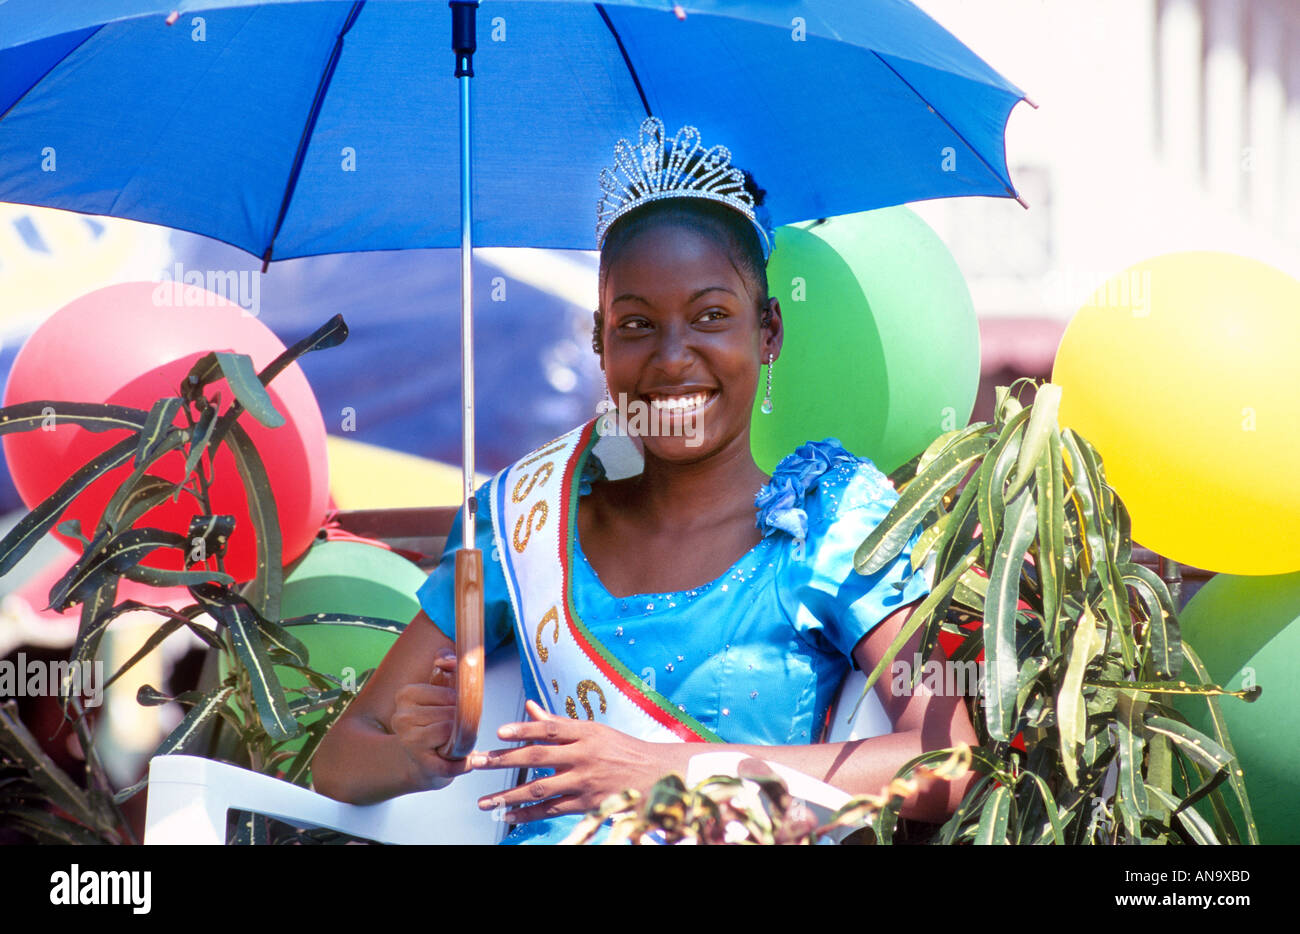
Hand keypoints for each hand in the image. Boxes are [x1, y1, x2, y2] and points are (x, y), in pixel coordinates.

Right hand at [390, 648, 471, 789]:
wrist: (423, 759)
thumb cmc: (436, 721)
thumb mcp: (442, 690)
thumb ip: (447, 666)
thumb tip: (444, 658)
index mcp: (406, 694)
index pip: (450, 695)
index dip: (461, 703)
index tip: (456, 711)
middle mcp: (402, 717)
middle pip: (451, 714)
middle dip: (462, 722)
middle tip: (458, 729)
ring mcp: (408, 741)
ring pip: (451, 734)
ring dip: (464, 740)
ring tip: (457, 741)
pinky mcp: (421, 764)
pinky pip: (450, 763)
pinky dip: (464, 763)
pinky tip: (466, 760)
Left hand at [467, 700, 689, 823]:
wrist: (656, 775)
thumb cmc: (620, 749)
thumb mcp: (593, 730)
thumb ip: (558, 723)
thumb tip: (530, 707)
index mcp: (585, 732)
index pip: (549, 729)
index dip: (523, 729)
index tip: (498, 732)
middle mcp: (583, 755)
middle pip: (537, 757)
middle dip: (503, 759)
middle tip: (476, 762)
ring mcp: (585, 781)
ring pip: (540, 788)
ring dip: (508, 795)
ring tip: (484, 801)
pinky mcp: (586, 803)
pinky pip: (552, 810)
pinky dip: (529, 814)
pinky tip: (509, 816)